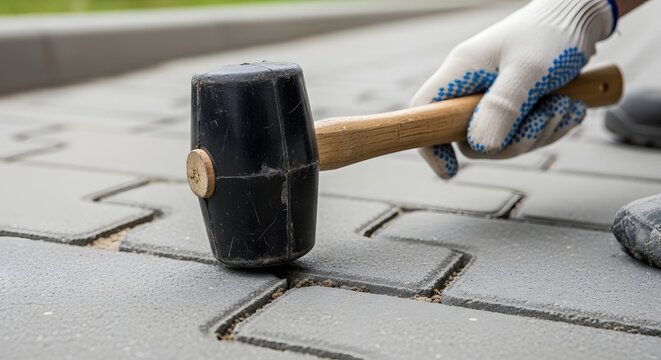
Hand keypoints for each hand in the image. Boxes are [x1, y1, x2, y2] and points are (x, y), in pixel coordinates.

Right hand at [411, 0, 616, 177]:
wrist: (581, 15)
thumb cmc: (552, 34)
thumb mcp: (529, 71)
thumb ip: (503, 107)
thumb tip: (480, 147)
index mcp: (461, 72)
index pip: (425, 112)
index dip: (430, 144)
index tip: (451, 171)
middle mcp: (470, 86)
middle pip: (470, 137)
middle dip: (513, 140)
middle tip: (547, 118)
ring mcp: (492, 96)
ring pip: (500, 139)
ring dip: (538, 132)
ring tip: (566, 106)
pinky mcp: (513, 102)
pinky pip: (522, 133)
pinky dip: (548, 127)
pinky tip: (569, 106)